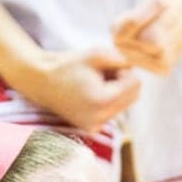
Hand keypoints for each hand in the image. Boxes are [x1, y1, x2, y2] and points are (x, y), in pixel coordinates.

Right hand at [20, 47, 140, 132]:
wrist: (41, 82)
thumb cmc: (67, 65)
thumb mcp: (97, 53)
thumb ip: (122, 58)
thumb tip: (140, 66)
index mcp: (102, 101)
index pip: (135, 84)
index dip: (125, 71)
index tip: (108, 66)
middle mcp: (100, 119)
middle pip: (134, 96)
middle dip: (124, 82)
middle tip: (103, 74)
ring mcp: (96, 126)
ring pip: (126, 105)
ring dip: (117, 91)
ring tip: (96, 83)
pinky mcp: (92, 128)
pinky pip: (114, 112)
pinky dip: (109, 101)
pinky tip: (92, 93)